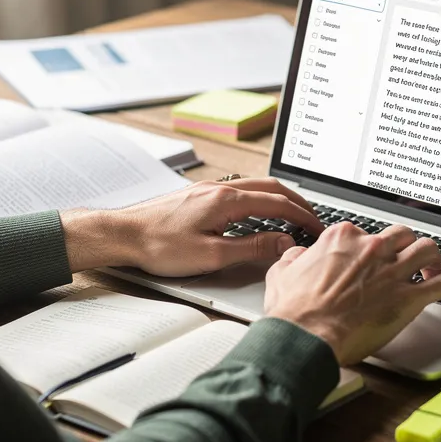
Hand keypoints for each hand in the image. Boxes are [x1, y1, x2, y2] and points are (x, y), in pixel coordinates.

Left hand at [61, 178, 325, 275]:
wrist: (123, 234)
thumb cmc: (159, 246)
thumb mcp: (211, 255)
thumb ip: (251, 248)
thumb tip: (283, 243)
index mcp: (227, 200)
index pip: (278, 203)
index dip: (303, 216)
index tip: (317, 228)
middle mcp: (221, 188)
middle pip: (271, 188)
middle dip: (297, 202)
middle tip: (313, 219)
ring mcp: (210, 190)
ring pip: (256, 186)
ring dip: (279, 199)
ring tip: (292, 215)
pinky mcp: (200, 196)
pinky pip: (241, 191)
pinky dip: (260, 199)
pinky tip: (258, 213)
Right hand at [263, 223, 440, 365]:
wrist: (306, 335)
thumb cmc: (294, 311)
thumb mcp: (282, 274)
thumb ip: (294, 259)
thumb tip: (298, 256)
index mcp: (342, 238)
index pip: (363, 233)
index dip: (368, 248)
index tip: (369, 259)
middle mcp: (372, 248)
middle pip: (401, 235)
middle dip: (405, 246)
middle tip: (406, 260)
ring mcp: (392, 271)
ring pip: (427, 250)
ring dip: (433, 260)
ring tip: (434, 269)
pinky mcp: (408, 298)